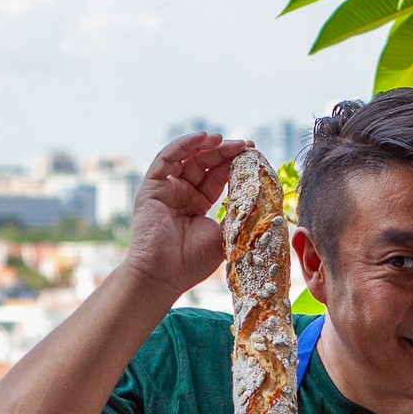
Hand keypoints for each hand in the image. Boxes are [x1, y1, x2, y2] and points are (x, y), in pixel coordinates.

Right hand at [122, 133, 253, 296]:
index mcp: (198, 204)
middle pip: (205, 164)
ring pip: (187, 157)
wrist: (163, 275)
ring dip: (206, 146)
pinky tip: (203, 138)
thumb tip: (261, 199)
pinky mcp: (151, 187)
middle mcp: (181, 194)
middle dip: (225, 152)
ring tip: (225, 140)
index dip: (235, 164)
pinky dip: (183, 145)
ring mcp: (166, 189)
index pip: (218, 176)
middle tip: (245, 146)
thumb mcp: (225, 235)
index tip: (253, 154)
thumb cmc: (192, 262)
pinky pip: (166, 158)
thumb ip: (237, 215)